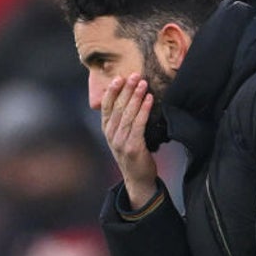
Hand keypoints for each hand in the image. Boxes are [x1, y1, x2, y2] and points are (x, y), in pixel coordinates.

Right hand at [101, 74, 158, 207]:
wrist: (138, 179)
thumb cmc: (133, 155)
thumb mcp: (123, 136)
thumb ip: (122, 121)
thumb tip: (129, 99)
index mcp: (107, 130)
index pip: (107, 106)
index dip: (112, 91)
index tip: (119, 77)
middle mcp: (111, 135)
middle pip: (118, 107)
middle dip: (126, 89)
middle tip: (134, 75)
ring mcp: (121, 141)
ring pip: (128, 114)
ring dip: (136, 96)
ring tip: (143, 83)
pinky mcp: (133, 147)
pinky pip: (139, 124)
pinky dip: (144, 110)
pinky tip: (149, 99)